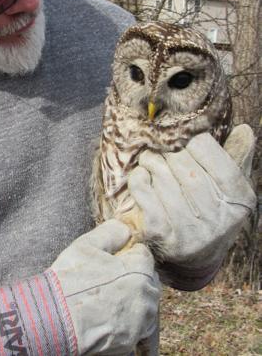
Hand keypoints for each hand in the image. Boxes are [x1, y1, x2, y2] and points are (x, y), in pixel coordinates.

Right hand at [51, 219, 159, 354]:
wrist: (55, 319)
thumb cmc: (70, 279)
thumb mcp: (86, 245)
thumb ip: (111, 232)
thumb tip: (125, 227)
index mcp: (140, 270)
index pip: (143, 254)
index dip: (126, 253)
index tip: (110, 259)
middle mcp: (147, 297)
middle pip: (148, 279)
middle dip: (133, 276)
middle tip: (106, 277)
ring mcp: (141, 321)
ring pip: (145, 303)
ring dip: (133, 298)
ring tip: (106, 297)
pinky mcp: (132, 340)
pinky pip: (137, 325)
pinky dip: (127, 320)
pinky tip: (107, 314)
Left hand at [128, 124, 255, 289]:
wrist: (189, 256)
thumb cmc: (208, 210)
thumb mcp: (228, 188)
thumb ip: (235, 158)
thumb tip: (245, 129)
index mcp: (239, 202)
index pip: (221, 165)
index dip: (198, 143)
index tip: (182, 134)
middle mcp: (219, 221)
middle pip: (189, 172)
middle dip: (170, 152)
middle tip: (159, 143)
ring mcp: (190, 232)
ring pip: (166, 182)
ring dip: (152, 163)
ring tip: (149, 157)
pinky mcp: (162, 237)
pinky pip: (146, 198)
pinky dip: (139, 180)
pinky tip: (140, 174)